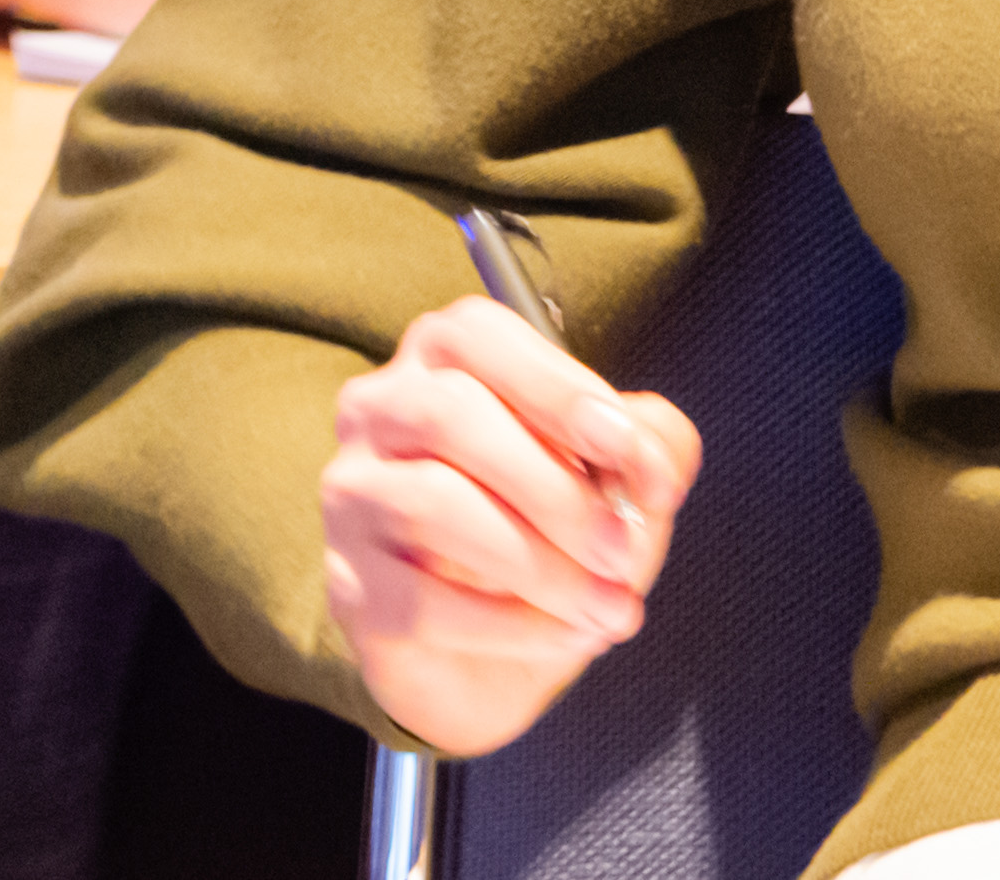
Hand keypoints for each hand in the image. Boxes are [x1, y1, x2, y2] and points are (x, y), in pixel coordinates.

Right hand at [323, 294, 703, 755]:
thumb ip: (649, 444)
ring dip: (542, 566)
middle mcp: (377, 410)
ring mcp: (353, 497)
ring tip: (607, 607)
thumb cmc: (554, 541)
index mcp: (441, 359)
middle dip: (556, 490)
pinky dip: (514, 625)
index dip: (563, 391)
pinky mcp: (351, 584)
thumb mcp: (618, 482)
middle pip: (449, 414)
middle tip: (621, 550)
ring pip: (432, 506)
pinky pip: (423, 599)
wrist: (492, 662)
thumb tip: (649, 459)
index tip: (637, 461)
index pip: (478, 337)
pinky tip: (566, 636)